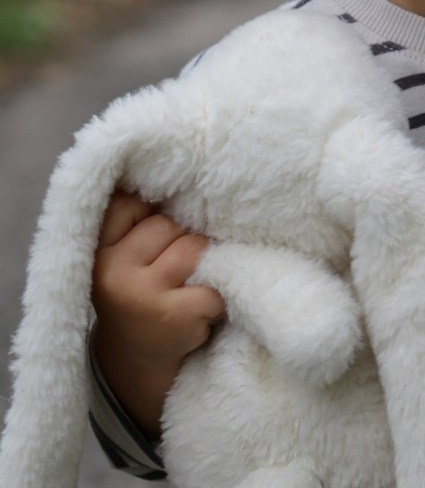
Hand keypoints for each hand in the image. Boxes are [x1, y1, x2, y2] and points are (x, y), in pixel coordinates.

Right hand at [91, 191, 224, 437]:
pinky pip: (213, 283)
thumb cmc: (140, 291)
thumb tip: (183, 172)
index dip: (155, 203)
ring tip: (190, 285)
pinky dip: (217, 296)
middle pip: (171, 222)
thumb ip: (138, 220)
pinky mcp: (172, 313)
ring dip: (206, 263)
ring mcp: (140, 293)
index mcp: (99, 250)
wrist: (138, 360)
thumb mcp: (125, 256)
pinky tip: (200, 311)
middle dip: (185, 237)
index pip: (128, 201)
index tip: (163, 213)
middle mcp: (112, 269)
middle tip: (177, 267)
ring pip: (195, 247)